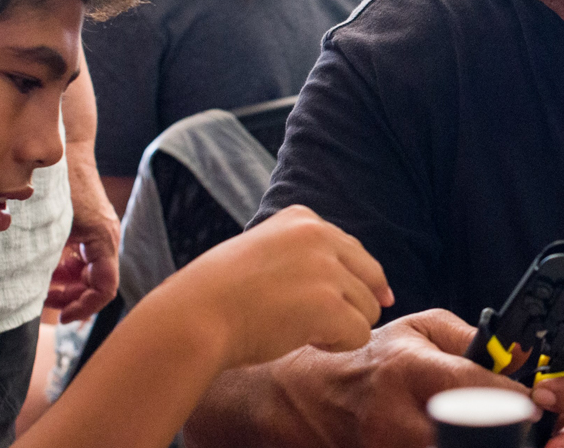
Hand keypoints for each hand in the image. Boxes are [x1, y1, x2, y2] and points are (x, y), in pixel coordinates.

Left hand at [45, 166, 120, 321]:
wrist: (67, 148)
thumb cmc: (59, 181)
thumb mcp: (49, 223)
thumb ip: (46, 256)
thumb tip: (31, 288)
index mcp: (103, 240)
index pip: (105, 289)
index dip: (84, 308)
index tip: (62, 317)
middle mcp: (107, 239)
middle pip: (97, 285)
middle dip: (72, 298)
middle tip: (44, 304)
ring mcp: (100, 234)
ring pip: (90, 274)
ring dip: (68, 285)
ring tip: (41, 288)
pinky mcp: (91, 229)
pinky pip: (84, 259)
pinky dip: (66, 269)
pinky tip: (45, 268)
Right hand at [162, 205, 395, 368]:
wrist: (194, 317)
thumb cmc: (219, 296)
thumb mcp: (263, 252)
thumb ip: (304, 255)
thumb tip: (361, 282)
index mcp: (301, 218)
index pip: (352, 249)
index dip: (352, 281)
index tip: (340, 302)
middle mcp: (318, 235)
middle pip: (370, 275)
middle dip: (355, 303)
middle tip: (325, 325)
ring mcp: (325, 268)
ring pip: (368, 307)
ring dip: (342, 326)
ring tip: (303, 332)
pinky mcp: (328, 304)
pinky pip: (360, 333)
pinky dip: (339, 346)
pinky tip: (308, 343)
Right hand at [259, 309, 531, 447]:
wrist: (311, 397)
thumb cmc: (371, 360)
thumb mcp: (417, 329)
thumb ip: (469, 338)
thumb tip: (516, 358)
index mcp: (406, 370)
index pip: (472, 388)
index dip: (513, 401)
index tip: (536, 407)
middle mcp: (395, 416)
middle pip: (465, 437)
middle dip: (500, 436)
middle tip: (519, 431)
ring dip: (476, 442)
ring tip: (492, 434)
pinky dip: (453, 445)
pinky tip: (460, 438)